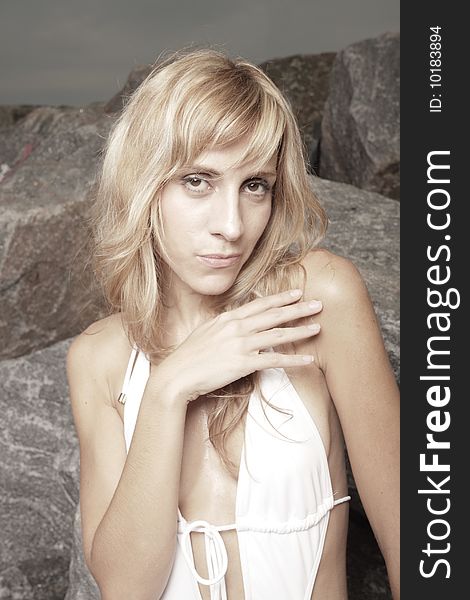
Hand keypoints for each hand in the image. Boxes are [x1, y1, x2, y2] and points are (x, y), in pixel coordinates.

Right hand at [151, 289, 321, 402]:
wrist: (177, 375)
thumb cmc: (188, 356)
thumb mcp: (206, 332)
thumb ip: (224, 325)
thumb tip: (236, 321)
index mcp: (228, 318)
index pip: (260, 304)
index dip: (281, 298)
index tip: (297, 293)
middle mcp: (237, 327)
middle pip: (274, 315)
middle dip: (298, 308)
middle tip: (318, 304)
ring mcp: (241, 344)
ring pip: (278, 334)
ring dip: (300, 330)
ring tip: (318, 327)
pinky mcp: (243, 364)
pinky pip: (274, 360)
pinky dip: (294, 360)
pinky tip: (308, 360)